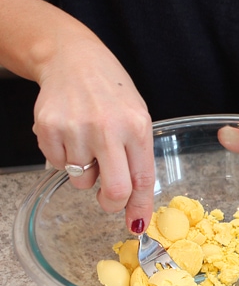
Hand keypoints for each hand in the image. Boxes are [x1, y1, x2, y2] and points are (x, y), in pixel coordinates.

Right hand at [31, 37, 154, 233]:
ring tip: (88, 144)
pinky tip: (71, 135)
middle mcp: (108, 128)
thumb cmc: (111, 93)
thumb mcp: (137, 118)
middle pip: (114, 190)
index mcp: (137, 126)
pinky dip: (65, 159)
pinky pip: (58, 166)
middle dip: (111, 203)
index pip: (142, 179)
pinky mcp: (48, 128)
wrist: (73, 59)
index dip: (139, 208)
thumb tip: (135, 206)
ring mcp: (76, 128)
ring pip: (82, 181)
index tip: (137, 226)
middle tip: (109, 197)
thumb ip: (138, 158)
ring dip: (86, 173)